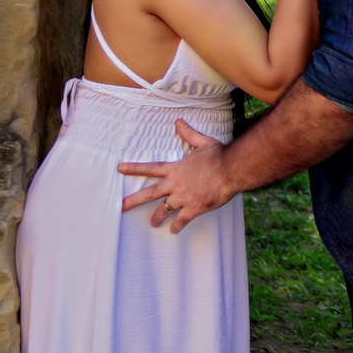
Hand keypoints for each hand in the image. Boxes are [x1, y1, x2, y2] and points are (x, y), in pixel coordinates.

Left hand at [118, 119, 235, 233]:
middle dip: (133, 200)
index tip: (120, 168)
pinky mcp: (194, 207)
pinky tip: (173, 231)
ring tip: (152, 224)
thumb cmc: (219, 156)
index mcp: (176, 169)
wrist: (232, 170)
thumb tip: (178, 121)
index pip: (151, 168)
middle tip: (121, 207)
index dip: (134, 168)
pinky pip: (181, 220)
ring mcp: (184, 197)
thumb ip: (189, 134)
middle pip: (150, 193)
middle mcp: (176, 184)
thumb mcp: (203, 142)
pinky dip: (177, 226)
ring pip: (164, 210)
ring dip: (156, 218)